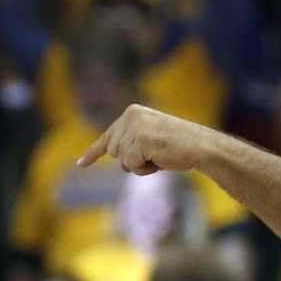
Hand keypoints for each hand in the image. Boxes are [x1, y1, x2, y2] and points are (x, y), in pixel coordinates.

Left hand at [77, 104, 215, 176]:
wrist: (200, 146)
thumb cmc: (178, 146)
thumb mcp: (150, 139)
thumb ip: (132, 142)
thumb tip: (117, 157)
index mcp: (132, 112)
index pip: (108, 136)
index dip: (93, 153)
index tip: (80, 165)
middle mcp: (130, 115)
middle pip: (114, 152)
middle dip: (131, 160)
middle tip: (154, 155)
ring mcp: (135, 127)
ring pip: (121, 161)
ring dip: (139, 165)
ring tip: (158, 155)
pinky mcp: (141, 140)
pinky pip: (131, 165)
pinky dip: (144, 169)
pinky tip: (159, 159)